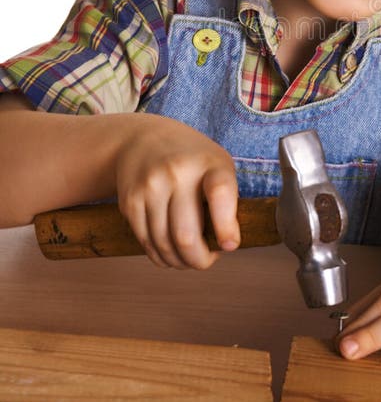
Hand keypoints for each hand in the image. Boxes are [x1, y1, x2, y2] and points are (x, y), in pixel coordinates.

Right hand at [115, 114, 239, 269]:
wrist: (143, 139)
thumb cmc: (192, 158)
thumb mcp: (218, 164)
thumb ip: (227, 200)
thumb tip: (226, 245)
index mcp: (208, 163)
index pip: (220, 193)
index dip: (226, 226)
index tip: (229, 245)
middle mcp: (177, 173)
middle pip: (185, 235)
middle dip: (199, 260)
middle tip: (206, 260)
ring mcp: (150, 187)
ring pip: (163, 244)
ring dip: (179, 262)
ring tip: (189, 260)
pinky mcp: (130, 202)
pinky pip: (145, 242)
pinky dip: (160, 256)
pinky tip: (170, 255)